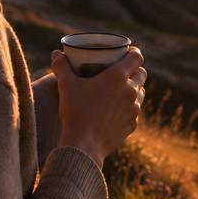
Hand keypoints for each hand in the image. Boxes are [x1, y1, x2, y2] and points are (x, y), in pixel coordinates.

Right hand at [50, 47, 146, 164]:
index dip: (133, 52)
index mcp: (117, 77)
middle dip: (134, 70)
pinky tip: (116, 110)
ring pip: (140, 92)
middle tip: (120, 71)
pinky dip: (128, 107)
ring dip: (133, 88)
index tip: (126, 53)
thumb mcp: (66, 86)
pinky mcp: (132, 124)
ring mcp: (134, 109)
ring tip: (120, 90)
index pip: (137, 57)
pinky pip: (135, 111)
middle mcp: (130, 91)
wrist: (83, 145)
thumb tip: (55, 53)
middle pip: (142, 73)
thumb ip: (61, 67)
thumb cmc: (75, 112)